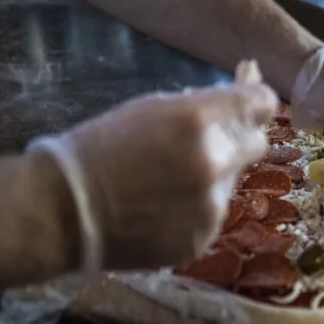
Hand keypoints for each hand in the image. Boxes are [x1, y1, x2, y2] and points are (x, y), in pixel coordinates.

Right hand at [29, 60, 276, 271]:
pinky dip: (198, 207)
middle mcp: (215, 162)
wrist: (62, 211)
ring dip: (216, 175)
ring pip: (234, 180)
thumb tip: (246, 87)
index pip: (262, 103)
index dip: (255, 102)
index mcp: (199, 120)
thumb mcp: (151, 108)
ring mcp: (212, 204)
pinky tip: (163, 207)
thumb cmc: (99, 148)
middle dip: (240, 138)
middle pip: (258, 143)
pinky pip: (215, 212)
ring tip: (168, 181)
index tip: (248, 104)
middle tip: (210, 140)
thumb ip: (204, 105)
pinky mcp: (204, 237)